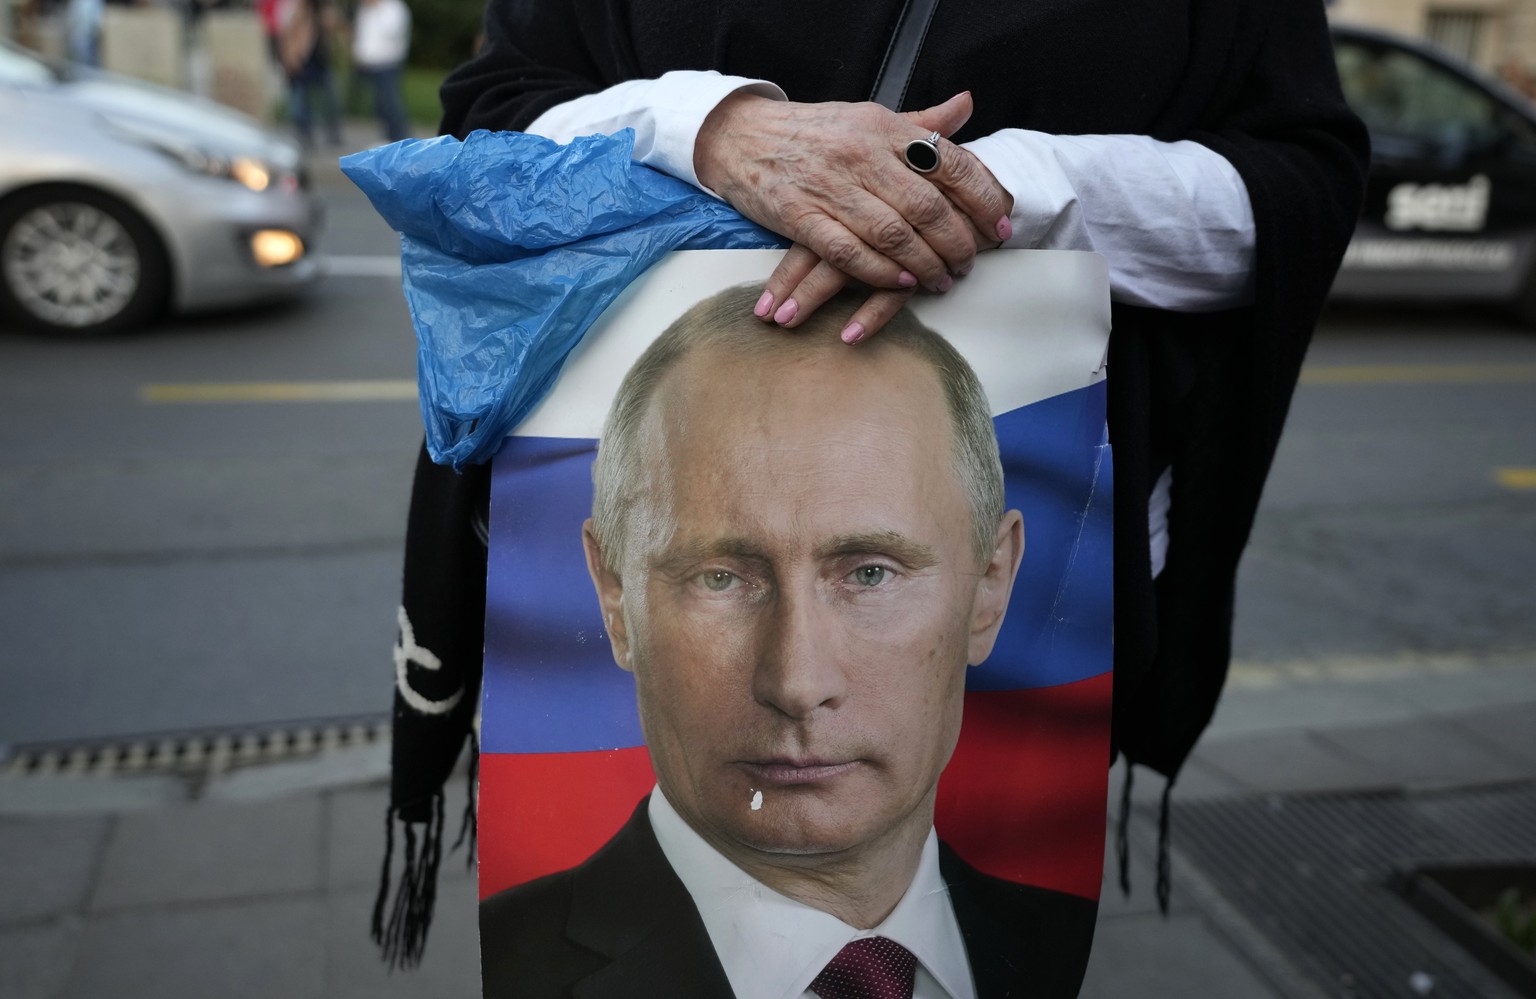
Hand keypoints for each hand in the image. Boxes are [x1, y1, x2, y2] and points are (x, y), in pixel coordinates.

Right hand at [746, 98, 1012, 342]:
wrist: (741, 136)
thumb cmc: (812, 133)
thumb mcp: (867, 118)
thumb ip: (919, 123)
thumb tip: (966, 106)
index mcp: (884, 128)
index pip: (951, 163)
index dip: (983, 199)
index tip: (1000, 227)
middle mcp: (861, 154)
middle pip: (927, 207)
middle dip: (957, 243)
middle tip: (969, 264)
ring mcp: (830, 187)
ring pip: (893, 234)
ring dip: (924, 265)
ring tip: (941, 281)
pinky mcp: (800, 217)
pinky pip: (849, 252)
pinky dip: (880, 272)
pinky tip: (901, 284)